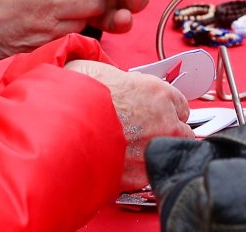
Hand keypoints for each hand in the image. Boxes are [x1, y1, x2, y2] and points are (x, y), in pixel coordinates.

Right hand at [64, 59, 193, 190]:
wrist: (64, 127)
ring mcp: (156, 149)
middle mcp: (164, 121)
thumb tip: (109, 78)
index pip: (180, 105)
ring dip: (153, 152)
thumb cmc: (77, 96)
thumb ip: (117, 77)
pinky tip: (120, 163)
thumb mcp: (100, 69)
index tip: (155, 114)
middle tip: (140, 133)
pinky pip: (148, 175)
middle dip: (163, 132)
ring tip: (130, 150)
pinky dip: (137, 172)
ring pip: (167, 154)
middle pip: (180, 131)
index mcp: (158, 92)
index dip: (164, 110)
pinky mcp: (142, 175)